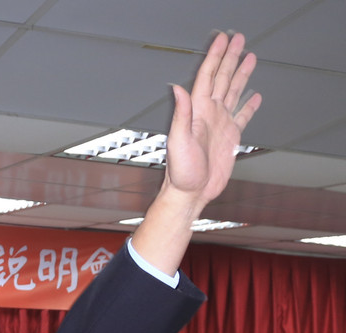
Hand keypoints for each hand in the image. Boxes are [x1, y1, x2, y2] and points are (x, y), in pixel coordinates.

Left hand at [130, 32, 261, 274]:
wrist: (189, 193)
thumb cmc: (180, 173)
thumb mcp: (178, 142)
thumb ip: (180, 114)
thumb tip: (177, 88)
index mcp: (197, 112)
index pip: (208, 77)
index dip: (215, 58)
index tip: (223, 41)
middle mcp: (208, 114)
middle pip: (222, 79)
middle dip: (230, 58)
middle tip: (238, 39)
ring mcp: (219, 125)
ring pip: (233, 92)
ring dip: (240, 74)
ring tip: (249, 57)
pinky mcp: (229, 138)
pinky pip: (242, 116)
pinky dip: (249, 105)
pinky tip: (254, 96)